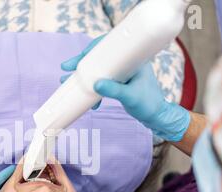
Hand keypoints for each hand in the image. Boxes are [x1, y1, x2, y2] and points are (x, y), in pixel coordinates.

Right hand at [61, 36, 189, 141]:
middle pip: (100, 56)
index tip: (79, 56)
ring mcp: (122, 71)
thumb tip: (96, 84)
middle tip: (66, 68)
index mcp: (134, 58)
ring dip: (84, 75)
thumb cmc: (148, 104)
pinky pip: (101, 79)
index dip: (92, 48)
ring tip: (67, 81)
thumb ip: (114, 91)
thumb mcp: (131, 97)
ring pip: (98, 68)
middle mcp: (127, 61)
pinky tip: (88, 99)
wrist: (156, 116)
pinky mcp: (118, 81)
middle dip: (82, 62)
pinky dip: (92, 86)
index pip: (110, 45)